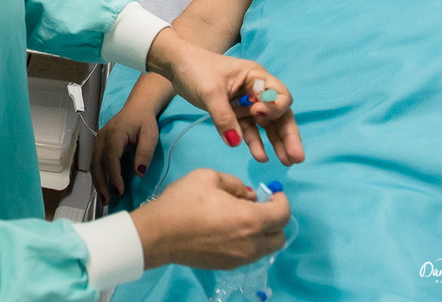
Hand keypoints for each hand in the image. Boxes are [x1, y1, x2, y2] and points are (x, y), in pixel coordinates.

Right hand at [90, 102, 159, 204]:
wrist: (137, 107)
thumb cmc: (145, 121)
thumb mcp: (150, 135)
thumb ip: (145, 153)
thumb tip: (139, 173)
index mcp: (115, 133)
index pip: (110, 157)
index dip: (113, 175)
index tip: (120, 191)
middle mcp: (102, 137)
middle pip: (97, 163)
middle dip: (101, 183)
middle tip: (108, 201)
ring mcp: (99, 140)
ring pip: (94, 164)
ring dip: (98, 182)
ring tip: (105, 199)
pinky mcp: (100, 145)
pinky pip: (96, 162)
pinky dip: (99, 176)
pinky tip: (104, 187)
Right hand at [131, 169, 289, 270]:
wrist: (159, 234)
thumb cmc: (183, 202)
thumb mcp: (208, 177)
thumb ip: (235, 183)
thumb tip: (248, 196)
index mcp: (250, 219)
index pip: (283, 215)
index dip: (282, 201)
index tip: (274, 194)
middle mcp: (251, 244)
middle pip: (280, 237)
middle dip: (276, 220)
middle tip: (260, 206)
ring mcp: (240, 258)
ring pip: (265, 248)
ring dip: (262, 232)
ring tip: (241, 217)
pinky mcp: (228, 265)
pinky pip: (248, 254)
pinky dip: (247, 241)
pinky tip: (228, 230)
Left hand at [149, 30, 304, 165]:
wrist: (176, 66)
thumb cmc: (196, 69)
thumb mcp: (210, 92)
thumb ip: (224, 117)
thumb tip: (235, 143)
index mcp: (256, 77)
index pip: (279, 95)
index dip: (275, 108)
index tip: (258, 113)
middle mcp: (256, 90)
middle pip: (279, 114)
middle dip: (288, 135)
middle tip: (296, 157)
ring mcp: (246, 102)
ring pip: (267, 125)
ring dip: (276, 142)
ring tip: (286, 162)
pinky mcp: (235, 112)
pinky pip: (249, 129)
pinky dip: (255, 142)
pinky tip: (260, 156)